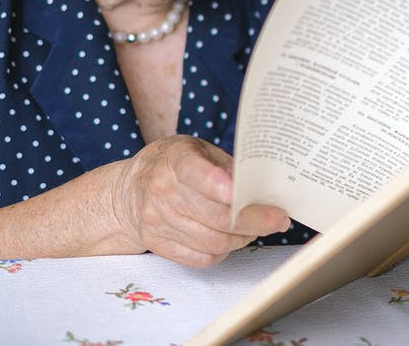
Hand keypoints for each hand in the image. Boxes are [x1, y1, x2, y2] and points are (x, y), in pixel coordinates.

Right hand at [114, 135, 289, 266]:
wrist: (130, 191)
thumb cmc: (174, 166)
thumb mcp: (198, 151)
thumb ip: (227, 167)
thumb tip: (264, 190)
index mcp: (175, 160)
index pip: (196, 173)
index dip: (219, 185)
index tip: (243, 194)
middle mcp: (162, 191)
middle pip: (216, 217)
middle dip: (254, 221)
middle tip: (277, 219)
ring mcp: (158, 221)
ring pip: (213, 241)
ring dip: (243, 238)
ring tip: (256, 228)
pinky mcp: (159, 245)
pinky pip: (202, 258)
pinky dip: (225, 251)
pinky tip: (231, 238)